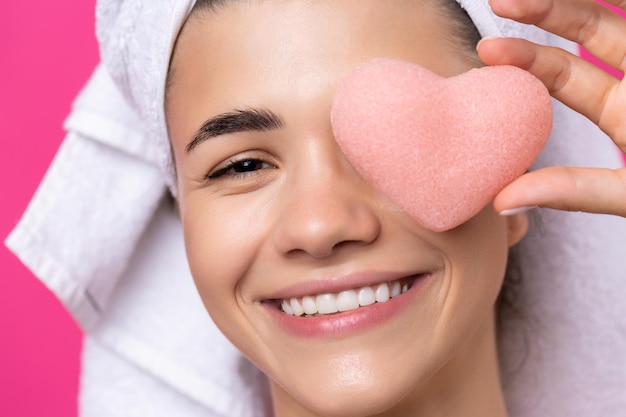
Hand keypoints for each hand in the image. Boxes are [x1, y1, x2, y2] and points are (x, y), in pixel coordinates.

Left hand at [477, 0, 625, 216]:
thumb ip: (573, 191)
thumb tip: (499, 202)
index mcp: (621, 113)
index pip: (564, 77)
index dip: (526, 62)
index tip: (484, 52)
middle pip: (586, 30)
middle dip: (542, 13)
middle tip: (498, 3)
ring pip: (610, 13)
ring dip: (568, 0)